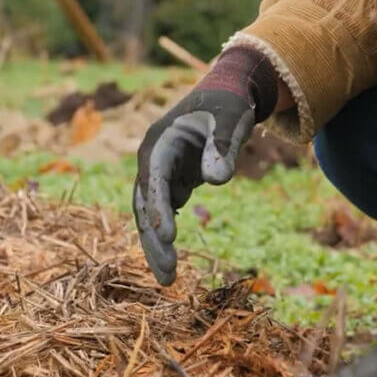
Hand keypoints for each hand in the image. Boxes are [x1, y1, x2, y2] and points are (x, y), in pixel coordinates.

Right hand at [133, 47, 277, 284]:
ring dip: (156, 245)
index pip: (153, 179)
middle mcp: (151, 161)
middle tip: (168, 274)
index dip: (159, 209)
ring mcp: (158, 174)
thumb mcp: (231, 119)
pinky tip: (171, 264)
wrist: (224, 97)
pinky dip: (165, 238)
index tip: (169, 237)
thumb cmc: (227, 105)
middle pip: (146, 205)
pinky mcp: (170, 184)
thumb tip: (217, 179)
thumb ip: (224, 146)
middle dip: (154, 240)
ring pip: (150, 215)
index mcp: (159, 142)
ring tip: (168, 280)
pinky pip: (163, 215)